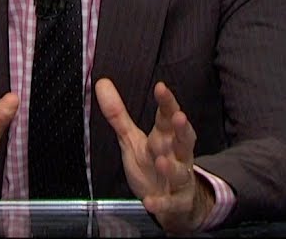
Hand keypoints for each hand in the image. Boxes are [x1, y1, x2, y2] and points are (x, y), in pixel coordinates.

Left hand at [96, 79, 211, 234]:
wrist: (173, 202)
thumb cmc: (152, 164)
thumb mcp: (131, 138)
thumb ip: (118, 114)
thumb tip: (101, 83)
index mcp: (165, 137)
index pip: (167, 117)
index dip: (166, 102)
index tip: (161, 88)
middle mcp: (176, 155)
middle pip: (184, 139)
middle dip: (182, 128)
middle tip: (178, 116)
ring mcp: (180, 179)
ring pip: (181, 171)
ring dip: (172, 166)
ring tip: (161, 160)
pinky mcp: (178, 202)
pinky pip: (171, 202)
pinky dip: (162, 203)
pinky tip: (150, 202)